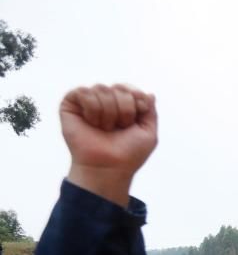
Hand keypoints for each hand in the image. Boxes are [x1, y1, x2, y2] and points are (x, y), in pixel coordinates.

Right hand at [61, 84, 157, 206]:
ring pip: (102, 88)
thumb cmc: (128, 153)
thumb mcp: (148, 133)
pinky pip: (84, 91)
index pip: (131, 88)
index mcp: (122, 107)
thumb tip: (149, 94)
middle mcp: (105, 102)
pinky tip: (91, 123)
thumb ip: (150, 111)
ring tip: (104, 129)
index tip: (134, 121)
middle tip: (119, 128)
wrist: (108, 167)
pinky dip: (92, 109)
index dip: (136, 101)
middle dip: (124, 110)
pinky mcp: (70, 104)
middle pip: (119, 87)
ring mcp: (88, 102)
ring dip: (108, 113)